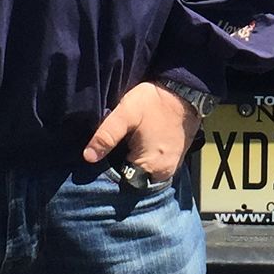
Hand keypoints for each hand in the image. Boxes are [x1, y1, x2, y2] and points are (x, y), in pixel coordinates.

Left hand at [83, 81, 200, 185]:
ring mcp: (171, 166)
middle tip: (116, 148)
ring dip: (135, 164)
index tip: (107, 156)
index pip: (122, 182)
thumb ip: (106, 136)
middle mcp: (162, 173)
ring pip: (145, 174)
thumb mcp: (126, 114)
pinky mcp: (175, 158)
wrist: (184, 91)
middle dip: (122, 167)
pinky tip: (140, 144)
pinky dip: (146, 159)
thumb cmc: (154, 102)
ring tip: (127, 145)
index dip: (111, 170)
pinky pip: (155, 167)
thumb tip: (88, 157)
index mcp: (149, 166)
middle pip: (134, 179)